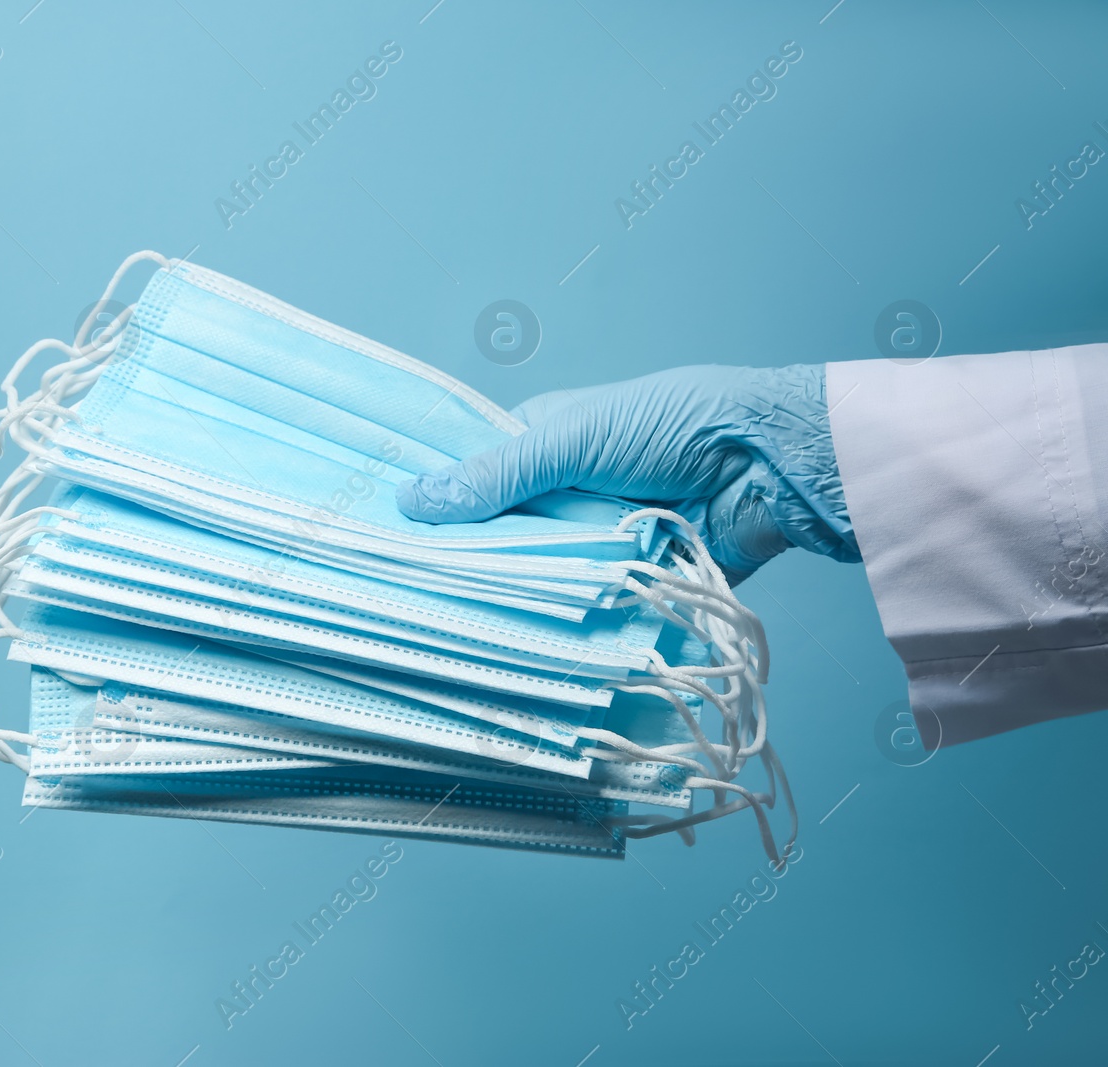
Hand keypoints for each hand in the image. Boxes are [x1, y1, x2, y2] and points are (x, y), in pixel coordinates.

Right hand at [395, 364, 859, 583]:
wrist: (767, 469)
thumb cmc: (674, 426)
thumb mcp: (572, 438)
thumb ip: (498, 474)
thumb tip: (413, 501)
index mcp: (544, 442)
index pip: (474, 476)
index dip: (437, 504)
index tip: (386, 536)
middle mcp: (564, 492)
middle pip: (499, 532)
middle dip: (468, 557)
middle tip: (407, 592)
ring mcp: (595, 538)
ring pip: (536, 573)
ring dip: (513, 592)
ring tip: (447, 622)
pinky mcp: (627, 579)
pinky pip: (580, 605)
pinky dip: (559, 619)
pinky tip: (511, 640)